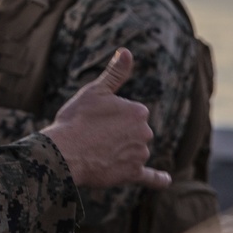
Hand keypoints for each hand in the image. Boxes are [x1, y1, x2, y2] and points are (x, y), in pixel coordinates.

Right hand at [41, 48, 171, 188]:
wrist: (66, 152)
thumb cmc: (78, 118)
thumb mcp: (95, 90)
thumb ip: (115, 73)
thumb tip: (127, 51)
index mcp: (138, 111)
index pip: (130, 113)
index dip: (110, 116)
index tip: (95, 119)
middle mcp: (145, 133)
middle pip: (133, 133)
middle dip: (116, 134)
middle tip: (92, 135)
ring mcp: (139, 155)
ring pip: (133, 152)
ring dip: (119, 152)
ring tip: (95, 151)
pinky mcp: (131, 174)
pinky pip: (149, 177)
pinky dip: (158, 179)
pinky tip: (166, 180)